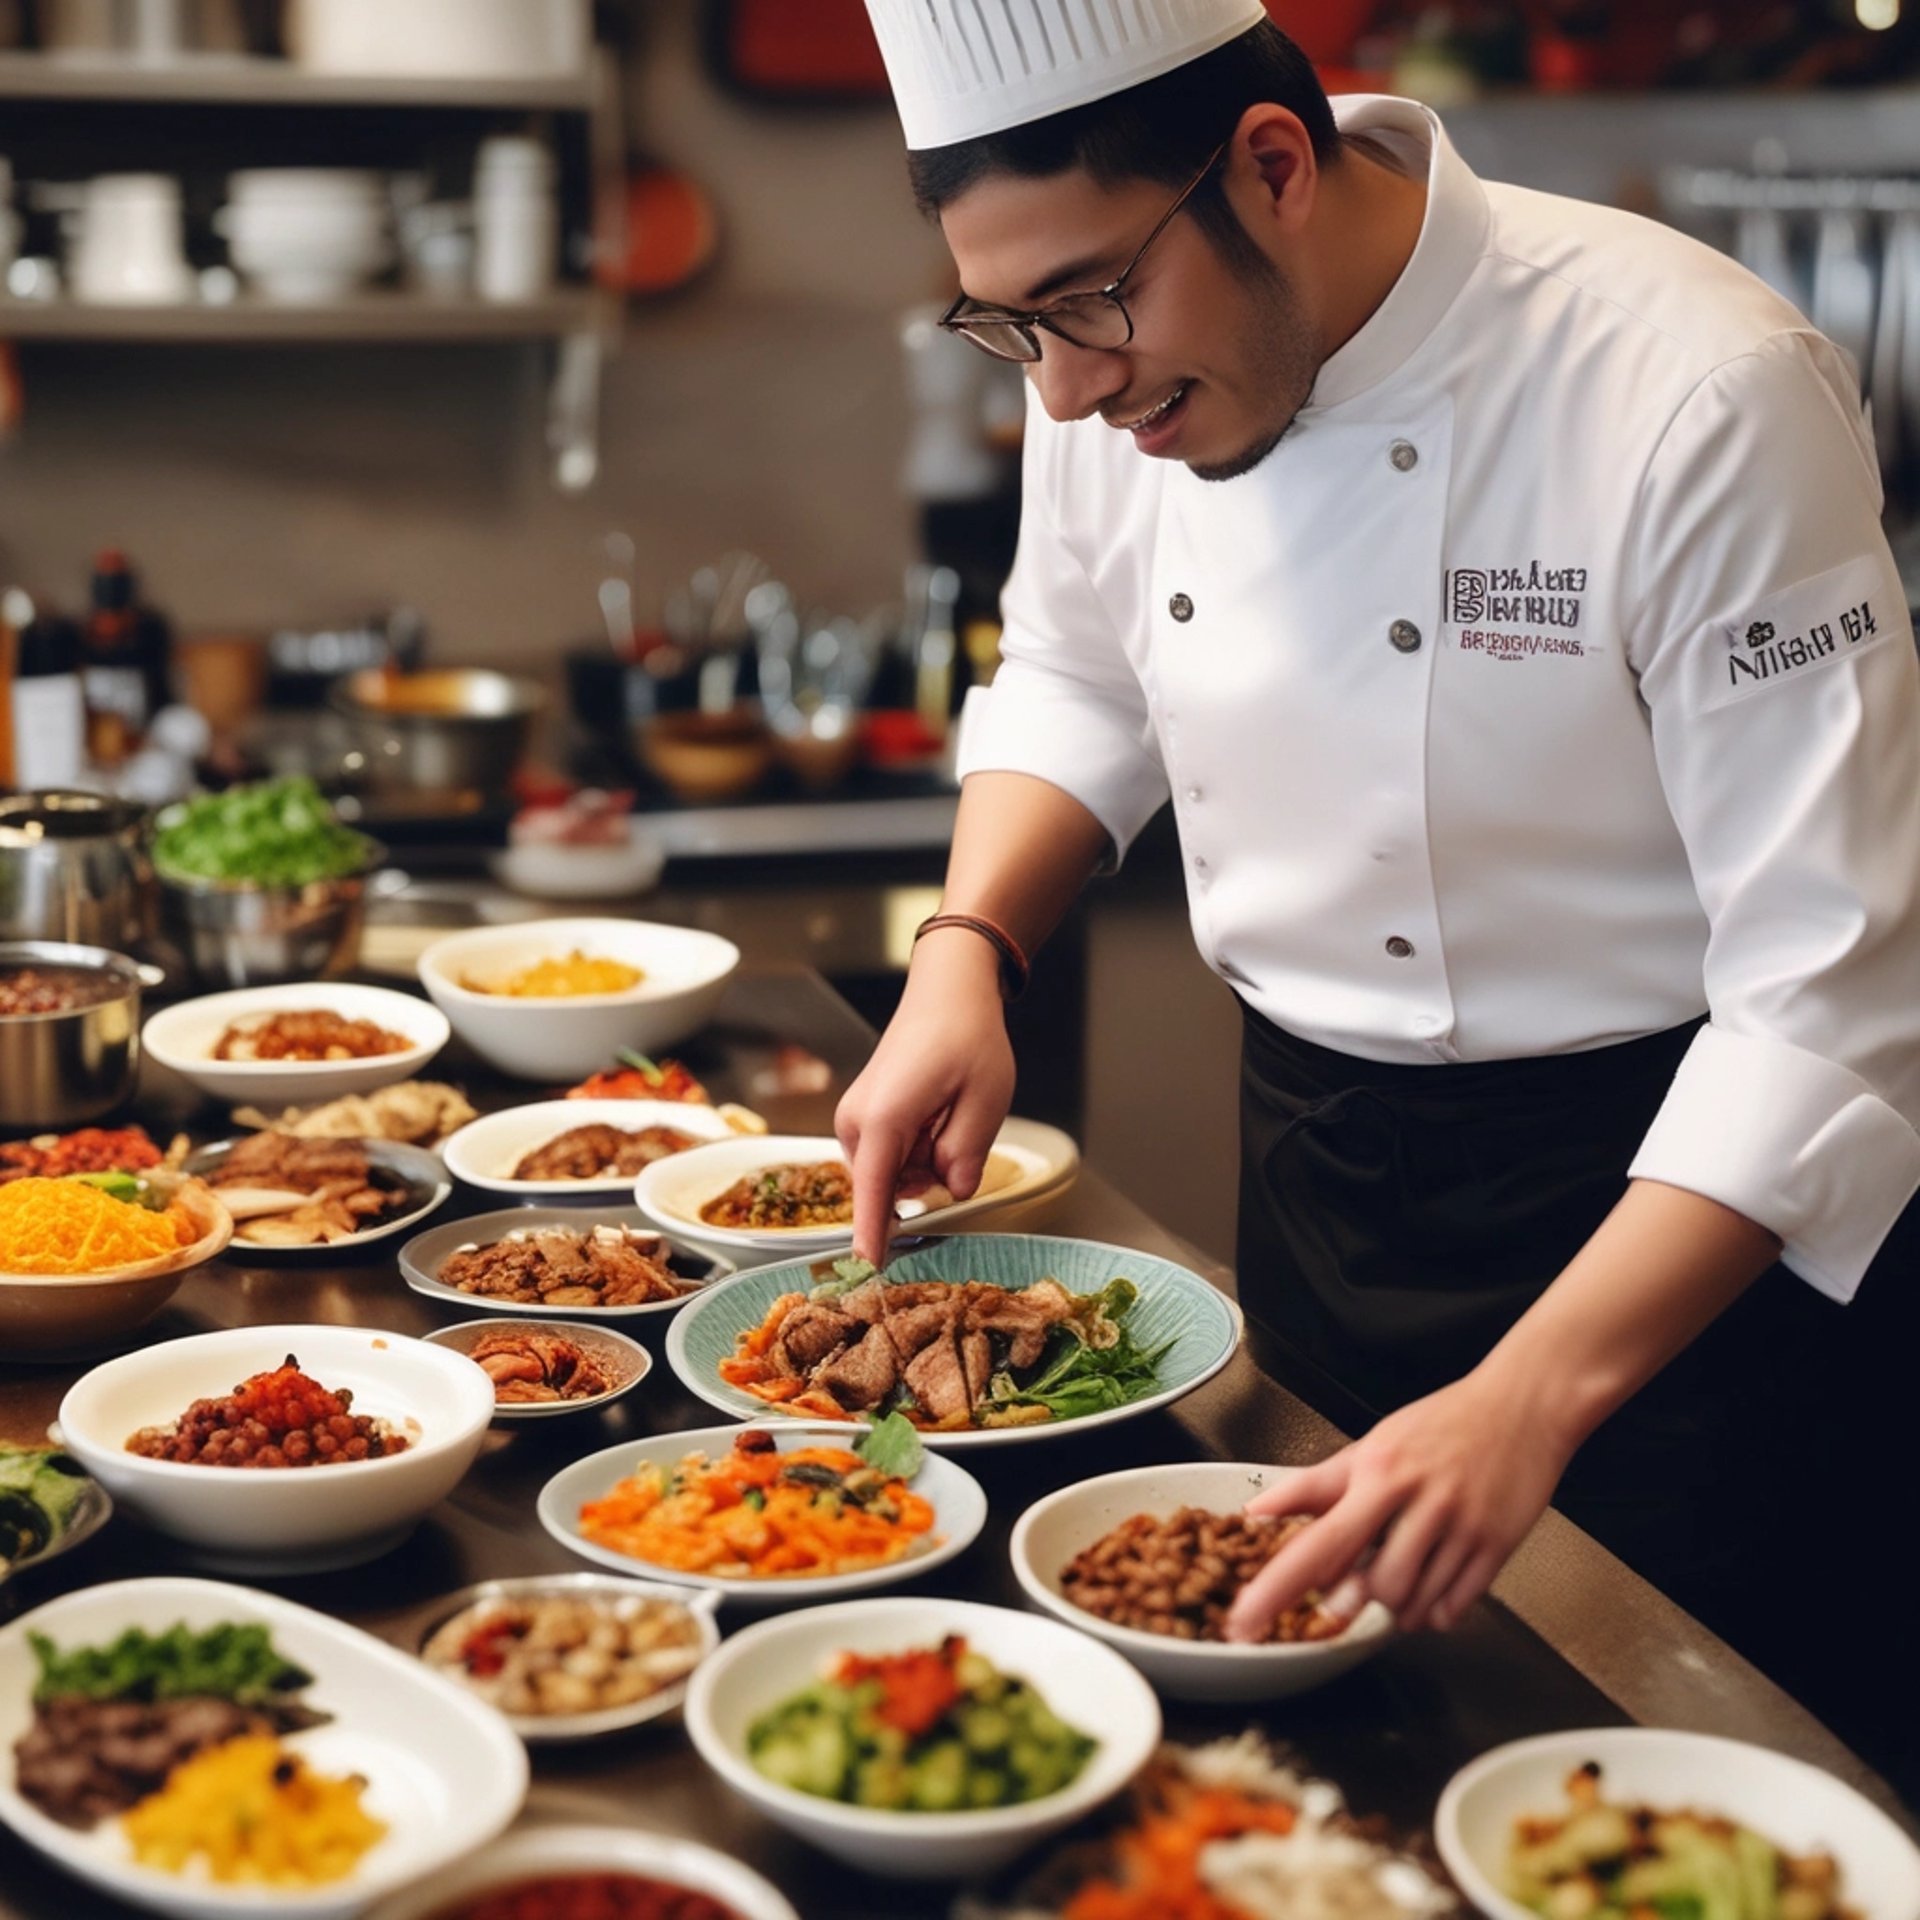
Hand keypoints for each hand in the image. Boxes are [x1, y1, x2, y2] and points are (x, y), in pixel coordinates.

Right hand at [835, 931, 1014, 1263]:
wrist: (946, 994)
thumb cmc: (966, 1039)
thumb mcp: (985, 1101)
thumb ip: (966, 1156)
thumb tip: (952, 1193)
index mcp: (884, 1120)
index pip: (876, 1195)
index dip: (874, 1236)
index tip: (868, 1270)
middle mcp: (857, 1123)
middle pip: (892, 1188)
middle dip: (929, 1175)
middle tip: (956, 1123)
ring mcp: (856, 1120)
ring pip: (895, 1176)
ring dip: (927, 1160)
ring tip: (946, 1110)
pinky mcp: (863, 1119)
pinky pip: (893, 1158)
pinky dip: (919, 1147)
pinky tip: (935, 1112)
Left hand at [1224, 1369, 1578, 1639]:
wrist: (1522, 1406)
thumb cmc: (1443, 1425)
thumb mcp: (1371, 1445)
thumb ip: (1313, 1486)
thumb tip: (1256, 1511)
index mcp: (1379, 1472)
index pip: (1318, 1542)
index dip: (1277, 1588)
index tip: (1245, 1621)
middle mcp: (1419, 1500)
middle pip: (1373, 1585)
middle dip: (1358, 1597)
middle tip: (1359, 1579)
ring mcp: (1461, 1526)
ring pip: (1414, 1603)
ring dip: (1398, 1606)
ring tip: (1402, 1570)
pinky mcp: (1496, 1547)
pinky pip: (1455, 1608)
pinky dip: (1436, 1610)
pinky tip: (1433, 1581)